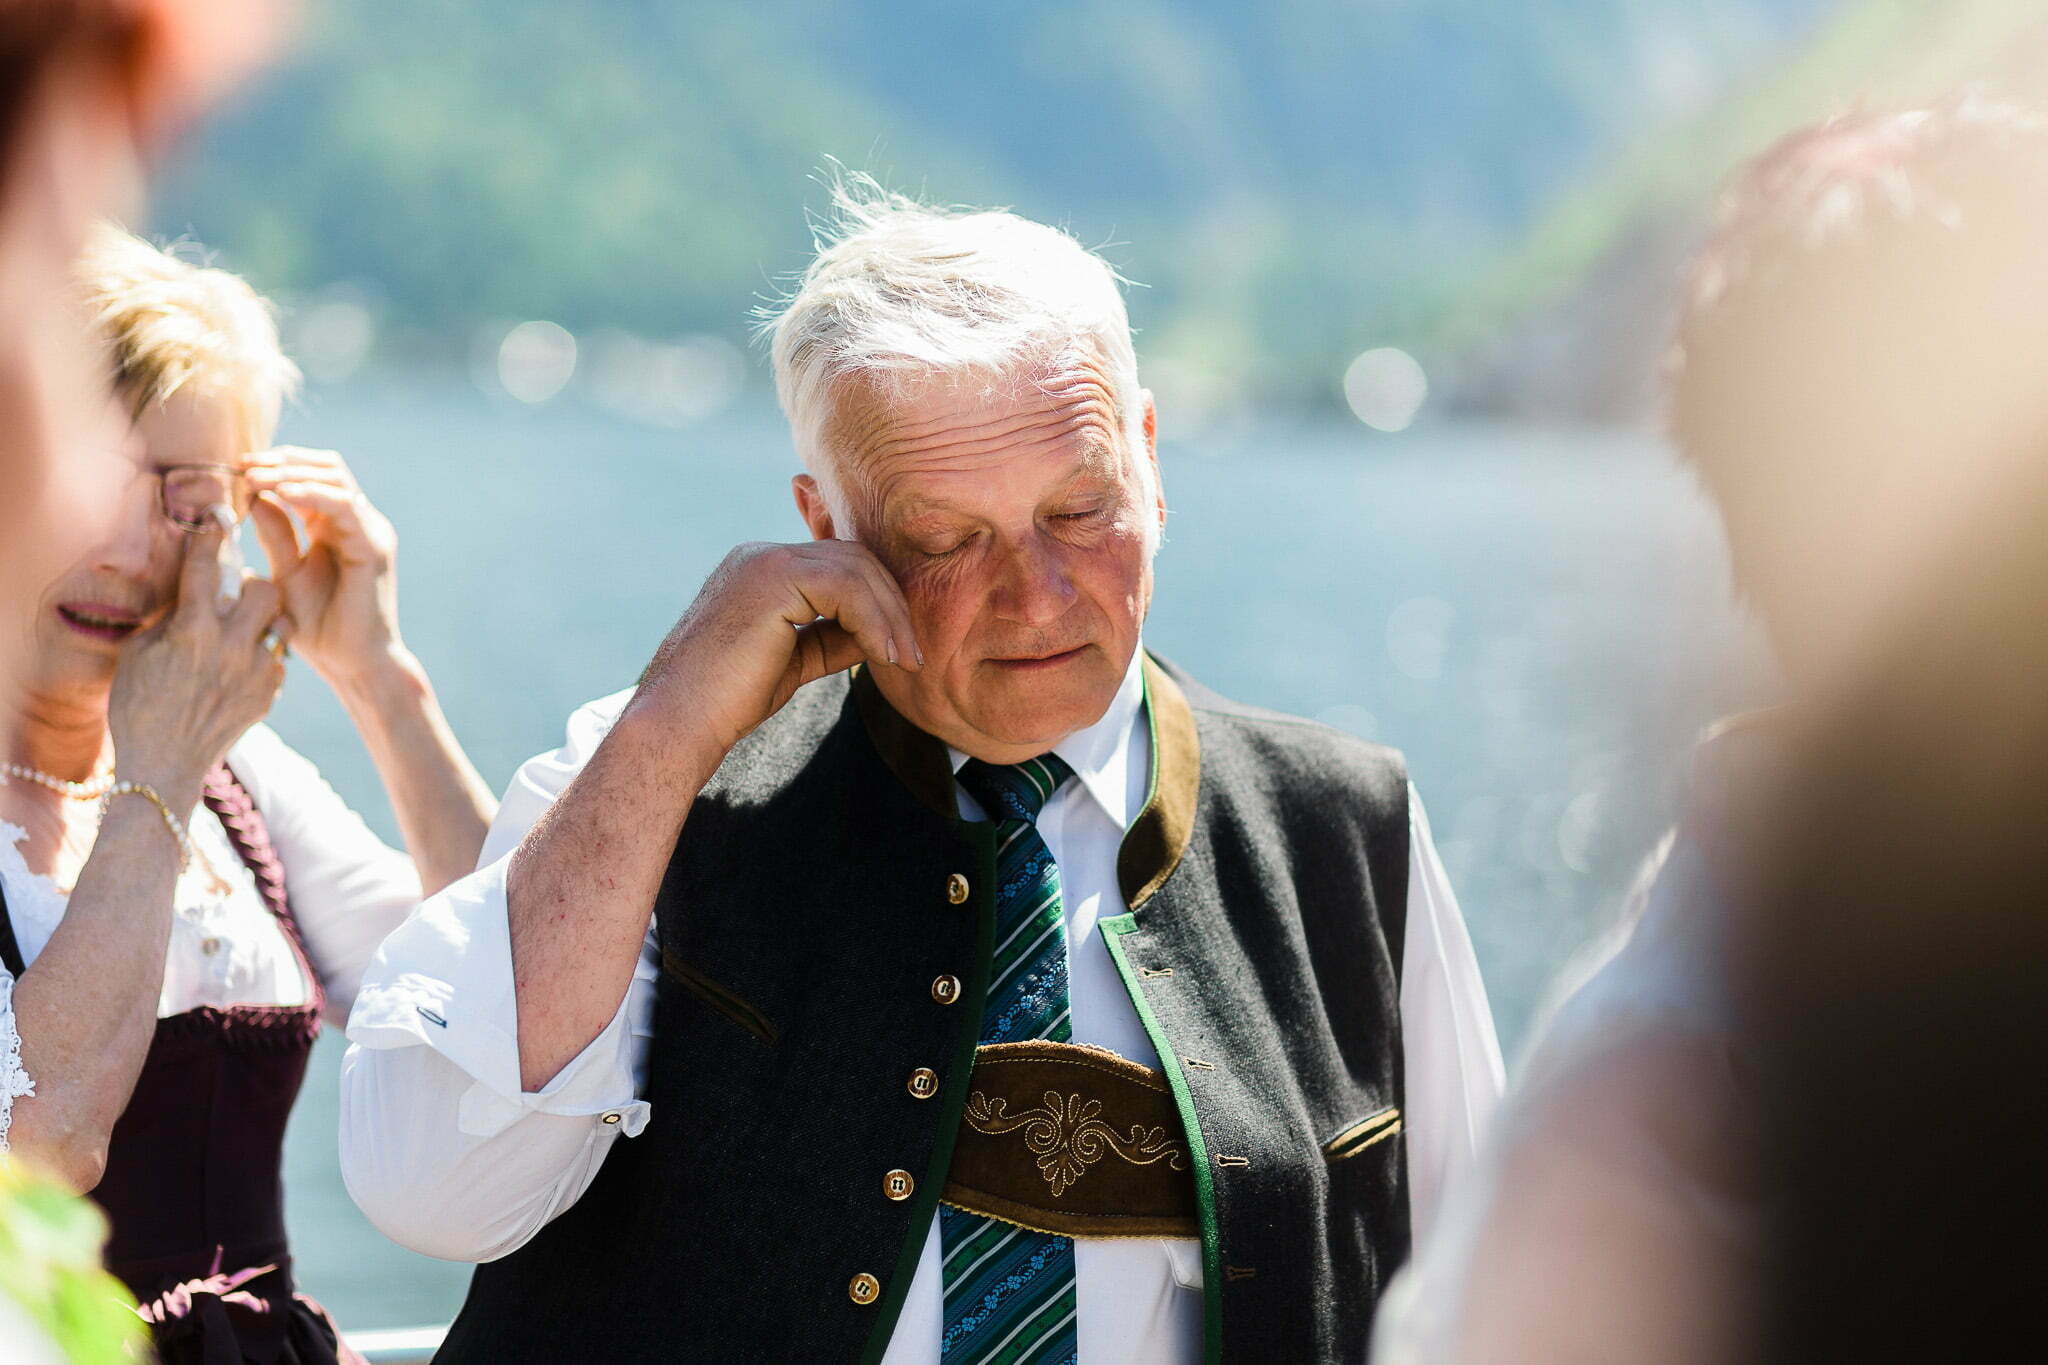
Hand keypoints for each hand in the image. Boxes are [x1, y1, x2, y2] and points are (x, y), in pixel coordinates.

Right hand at [108, 520, 287, 802]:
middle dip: (253, 584)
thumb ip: (168, 613)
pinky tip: (242, 664)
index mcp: (192, 631)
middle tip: (236, 594)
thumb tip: (184, 578)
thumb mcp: (139, 652)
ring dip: (265, 618)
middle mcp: (231, 647)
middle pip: (265, 588)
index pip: (205, 566)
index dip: (211, 534)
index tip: (218, 514)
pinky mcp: (271, 692)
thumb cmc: (139, 705)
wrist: (164, 766)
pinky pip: (279, 656)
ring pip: (282, 621)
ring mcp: (257, 671)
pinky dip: (264, 653)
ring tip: (244, 628)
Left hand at [246, 446, 402, 686]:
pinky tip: (281, 492)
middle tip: (245, 466)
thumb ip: (276, 536)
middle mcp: (358, 522)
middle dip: (283, 460)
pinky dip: (311, 493)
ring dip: (292, 472)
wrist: (352, 664)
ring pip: (335, 478)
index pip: (311, 476)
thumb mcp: (287, 574)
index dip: (276, 465)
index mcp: (336, 527)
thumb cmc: (320, 628)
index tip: (238, 467)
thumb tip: (254, 499)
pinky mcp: (373, 546)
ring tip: (256, 477)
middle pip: (326, 467)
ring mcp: (370, 531)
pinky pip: (344, 505)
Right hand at [634, 540, 921, 756]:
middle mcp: (760, 555)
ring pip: (855, 569)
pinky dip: (874, 621)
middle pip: (853, 559)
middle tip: (913, 656)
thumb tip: (880, 637)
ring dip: (889, 616)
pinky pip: (846, 587)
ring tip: (904, 660)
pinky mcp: (772, 579)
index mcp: (760, 569)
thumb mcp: (794, 662)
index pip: (838, 566)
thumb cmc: (727, 702)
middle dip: (891, 606)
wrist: (679, 723)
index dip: (877, 603)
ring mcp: (764, 561)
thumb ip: (832, 639)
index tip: (900, 650)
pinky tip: (883, 656)